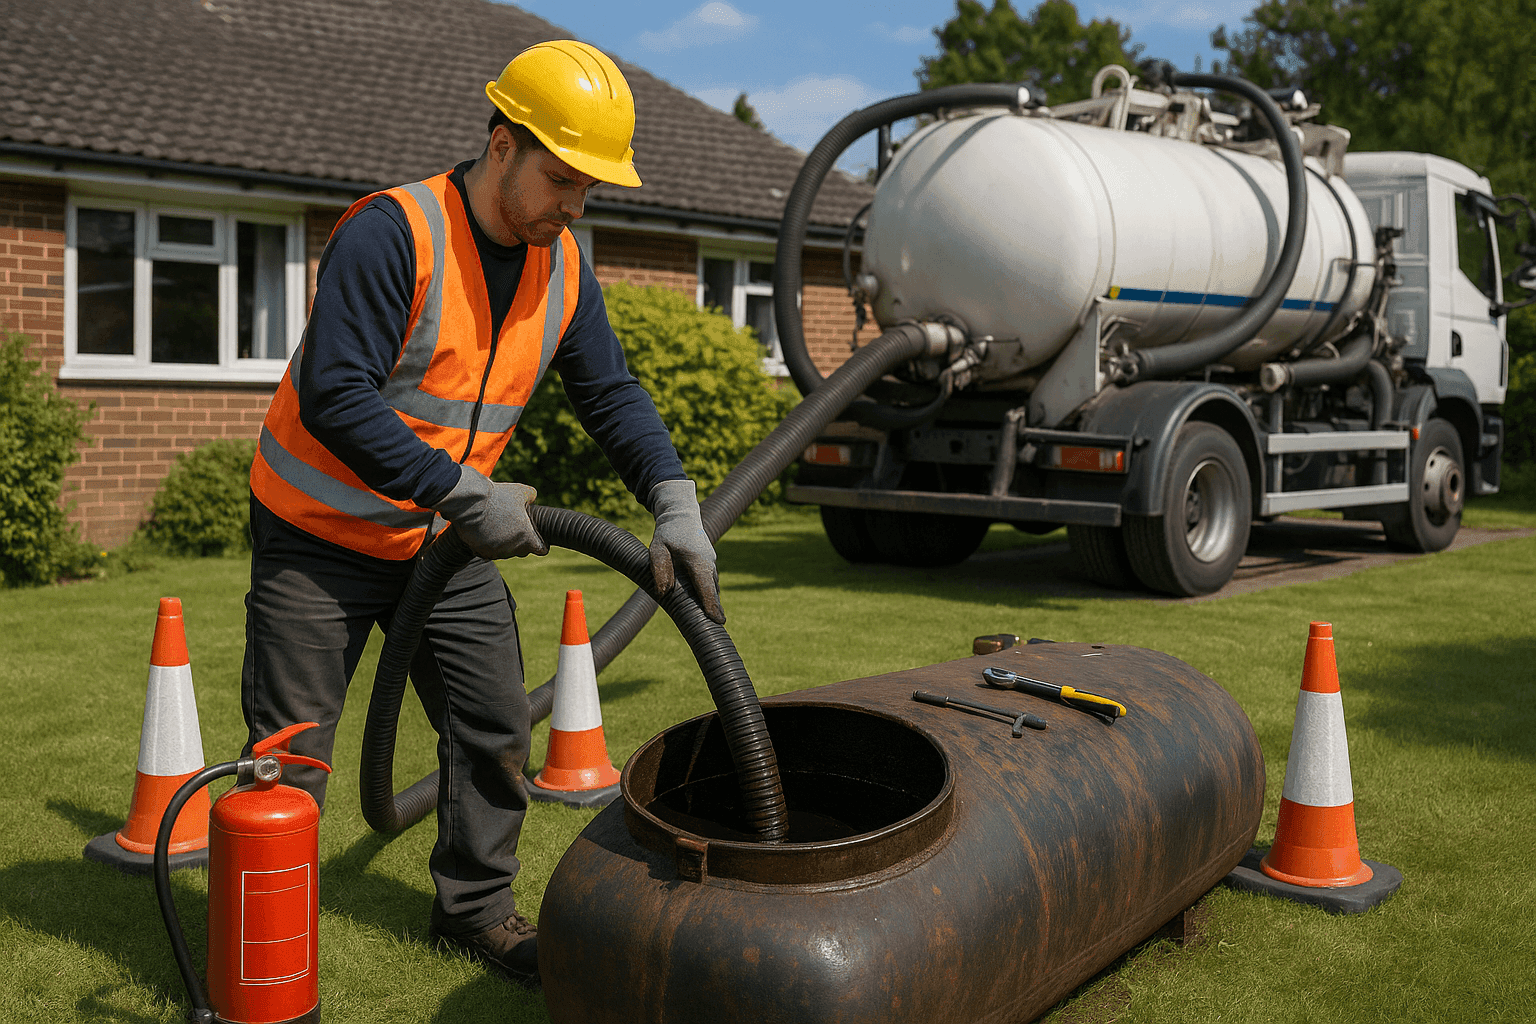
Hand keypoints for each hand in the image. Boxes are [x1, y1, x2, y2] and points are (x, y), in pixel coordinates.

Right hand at [432, 465, 547, 559]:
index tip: (537, 539)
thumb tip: (532, 498)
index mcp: (527, 537)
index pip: (541, 549)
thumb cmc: (498, 496)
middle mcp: (513, 548)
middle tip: (515, 528)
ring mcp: (497, 552)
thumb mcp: (520, 491)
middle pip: (523, 551)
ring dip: (505, 544)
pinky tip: (487, 532)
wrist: (471, 502)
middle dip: (522, 542)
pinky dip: (490, 545)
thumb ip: (531, 496)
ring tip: (499, 527)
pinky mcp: (482, 552)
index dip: (542, 544)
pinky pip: (490, 552)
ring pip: (506, 552)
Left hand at [647, 479, 723, 623]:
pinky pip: (709, 583)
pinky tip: (706, 608)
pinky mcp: (709, 565)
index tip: (719, 620)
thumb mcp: (657, 548)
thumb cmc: (667, 533)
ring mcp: (711, 564)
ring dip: (711, 602)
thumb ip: (659, 569)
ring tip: (713, 621)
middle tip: (718, 627)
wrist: (681, 515)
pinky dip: (708, 595)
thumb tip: (663, 592)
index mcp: (697, 560)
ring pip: (712, 587)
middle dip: (714, 608)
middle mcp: (709, 563)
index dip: (711, 604)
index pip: (705, 586)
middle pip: (712, 591)